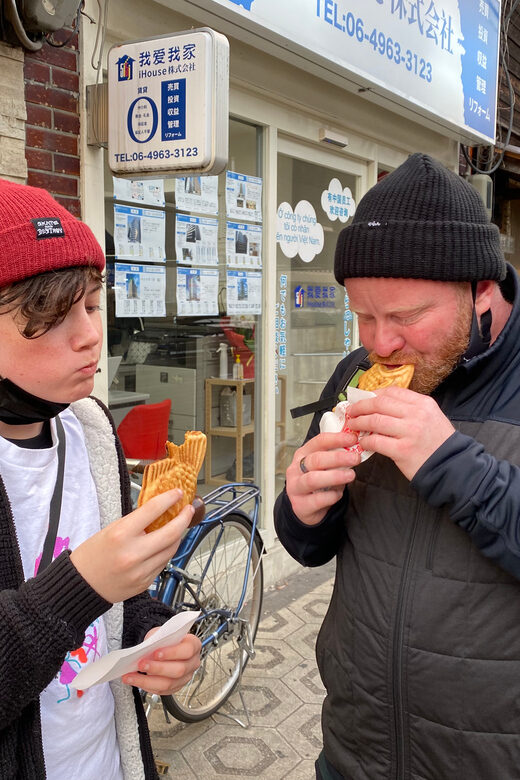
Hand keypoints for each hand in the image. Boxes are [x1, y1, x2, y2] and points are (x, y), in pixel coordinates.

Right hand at [70, 489, 193, 602]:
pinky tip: (164, 545)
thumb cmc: (92, 555)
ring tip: (178, 526)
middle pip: (171, 532)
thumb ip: (135, 522)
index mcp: (121, 534)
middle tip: (188, 510)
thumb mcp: (110, 530)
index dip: (170, 499)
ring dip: (178, 535)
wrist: (81, 586)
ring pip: (171, 549)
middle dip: (184, 518)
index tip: (178, 493)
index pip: (153, 510)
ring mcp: (141, 570)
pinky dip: (166, 551)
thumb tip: (159, 511)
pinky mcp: (145, 583)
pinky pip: (163, 563)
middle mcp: (133, 553)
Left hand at [122, 632, 200, 694]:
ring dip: (147, 680)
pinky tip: (135, 681)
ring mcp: (185, 677)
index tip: (156, 653)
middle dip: (157, 668)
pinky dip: (146, 686)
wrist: (163, 647)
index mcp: (193, 645)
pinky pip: (161, 691)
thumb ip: (157, 639)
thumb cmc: (165, 639)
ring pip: (168, 684)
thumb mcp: (162, 633)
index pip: (187, 650)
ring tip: (132, 676)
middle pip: (178, 670)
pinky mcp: (175, 687)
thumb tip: (147, 649)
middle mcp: (192, 663)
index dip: (172, 653)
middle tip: (141, 664)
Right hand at [286, 432, 360, 525]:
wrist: (304, 507)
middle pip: (315, 460)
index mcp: (302, 454)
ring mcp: (295, 487)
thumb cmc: (317, 482)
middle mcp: (296, 469)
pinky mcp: (299, 505)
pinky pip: (317, 500)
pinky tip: (338, 493)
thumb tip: (356, 447)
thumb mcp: (324, 466)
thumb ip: (336, 457)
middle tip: (355, 458)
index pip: (318, 442)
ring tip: (351, 475)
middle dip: (337, 458)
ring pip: (313, 479)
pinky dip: (331, 496)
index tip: (352, 439)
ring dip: (334, 476)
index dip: (336, 439)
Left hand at [347, 386, 455, 479]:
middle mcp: (416, 414)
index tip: (362, 398)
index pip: (392, 392)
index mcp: (423, 403)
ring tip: (353, 425)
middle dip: (361, 406)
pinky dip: (366, 441)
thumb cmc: (438, 442)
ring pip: (375, 420)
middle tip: (351, 411)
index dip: (372, 394)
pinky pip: (376, 441)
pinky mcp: (402, 450)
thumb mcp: (430, 416)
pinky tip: (363, 442)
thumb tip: (379, 404)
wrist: (452, 465)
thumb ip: (409, 408)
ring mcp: (409, 432)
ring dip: (359, 422)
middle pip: (379, 403)